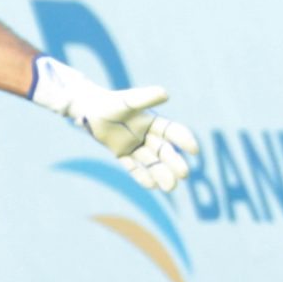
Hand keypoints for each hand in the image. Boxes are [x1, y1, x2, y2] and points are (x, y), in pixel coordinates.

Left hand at [30, 58, 200, 193]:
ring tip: (170, 188)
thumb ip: (145, 98)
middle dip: (174, 163)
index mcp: (152, 121)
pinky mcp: (121, 153)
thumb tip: (166, 94)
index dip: (184, 140)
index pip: (172, 132)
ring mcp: (134, 145)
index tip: (195, 150)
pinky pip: (133, 167)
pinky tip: (152, 186)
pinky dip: (141, 176)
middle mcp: (146, 134)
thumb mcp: (128, 101)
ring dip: (161, 174)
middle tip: (184, 175)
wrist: (87, 109)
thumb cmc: (109, 103)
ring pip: (151, 162)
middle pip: (164, 151)